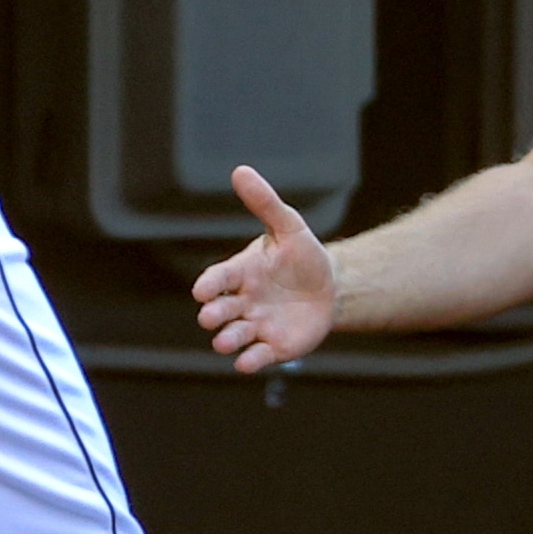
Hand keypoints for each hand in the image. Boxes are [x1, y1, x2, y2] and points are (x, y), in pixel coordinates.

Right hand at [192, 166, 339, 372]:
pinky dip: (248, 361)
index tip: (201, 291)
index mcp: (241, 273)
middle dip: (213, 315)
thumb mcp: (289, 227)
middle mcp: (242, 301)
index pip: (217, 279)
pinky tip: (246, 362)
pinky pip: (256, 356)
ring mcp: (255, 326)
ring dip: (227, 339)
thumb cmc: (302, 256)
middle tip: (210, 317)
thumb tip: (241, 170)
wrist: (331, 289)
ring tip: (225, 341)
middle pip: (220, 311)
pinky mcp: (272, 347)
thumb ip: (264, 203)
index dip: (209, 285)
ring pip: (233, 336)